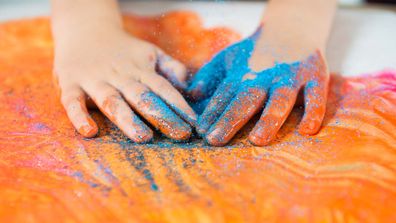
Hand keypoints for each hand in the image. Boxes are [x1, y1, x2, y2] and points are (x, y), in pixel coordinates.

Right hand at [54, 27, 195, 142]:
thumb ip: (171, 68)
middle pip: (142, 97)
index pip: (163, 88)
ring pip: (112, 101)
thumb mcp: (150, 52)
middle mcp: (120, 76)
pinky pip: (73, 101)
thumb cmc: (124, 49)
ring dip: (127, 119)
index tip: (195, 123)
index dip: (179, 105)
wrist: (84, 29)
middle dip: (161, 115)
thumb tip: (190, 88)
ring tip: (143, 137)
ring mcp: (95, 80)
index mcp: (141, 70)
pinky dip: (79, 116)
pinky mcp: (70, 84)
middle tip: (180, 134)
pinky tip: (90, 132)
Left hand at [187, 29, 328, 145]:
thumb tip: (192, 94)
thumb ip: (209, 76)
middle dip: (230, 119)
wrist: (291, 29)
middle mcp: (266, 76)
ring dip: (269, 119)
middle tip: (215, 140)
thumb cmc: (254, 54)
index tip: (200, 131)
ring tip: (257, 140)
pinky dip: (314, 111)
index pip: (225, 94)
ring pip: (280, 99)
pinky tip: (307, 131)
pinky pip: (317, 95)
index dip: (212, 112)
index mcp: (243, 73)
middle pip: (247, 99)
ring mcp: (291, 76)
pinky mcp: (316, 76)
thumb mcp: (228, 58)